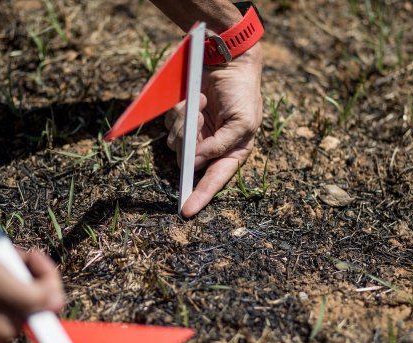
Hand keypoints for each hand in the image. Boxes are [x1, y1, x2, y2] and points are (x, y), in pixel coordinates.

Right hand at [0, 233, 63, 342]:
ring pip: (22, 289)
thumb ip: (30, 296)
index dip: (47, 276)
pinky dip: (4, 273)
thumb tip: (58, 305)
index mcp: (8, 326)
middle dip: (30, 270)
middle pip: (37, 295)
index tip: (33, 256)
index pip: (49, 304)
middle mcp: (2, 329)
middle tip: (14, 253)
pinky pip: (6, 290)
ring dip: (17, 269)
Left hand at [166, 44, 262, 217]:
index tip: (186, 211)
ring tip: (199, 103)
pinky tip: (194, 98)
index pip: (214, 180)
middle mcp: (211, 147)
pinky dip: (178, 111)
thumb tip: (197, 162)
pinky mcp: (182, 118)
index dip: (200, 196)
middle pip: (187, 161)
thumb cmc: (243, 92)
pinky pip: (169, 124)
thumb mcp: (242, 121)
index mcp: (231, 153)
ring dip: (184, 123)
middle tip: (198, 118)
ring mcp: (195, 133)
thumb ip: (221, 145)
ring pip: (175, 143)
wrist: (228, 60)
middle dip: (189, 141)